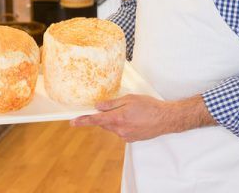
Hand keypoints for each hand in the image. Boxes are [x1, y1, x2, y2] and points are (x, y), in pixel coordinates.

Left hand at [71, 94, 213, 142]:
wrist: (165, 119)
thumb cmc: (149, 106)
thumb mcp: (129, 99)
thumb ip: (112, 104)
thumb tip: (98, 106)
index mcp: (118, 118)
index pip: (95, 120)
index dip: (83, 121)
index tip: (72, 122)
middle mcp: (120, 130)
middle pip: (104, 124)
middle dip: (105, 116)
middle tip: (116, 107)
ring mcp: (126, 136)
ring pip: (113, 127)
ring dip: (116, 120)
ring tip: (131, 112)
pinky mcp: (131, 139)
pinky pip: (121, 131)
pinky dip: (123, 125)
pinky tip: (134, 119)